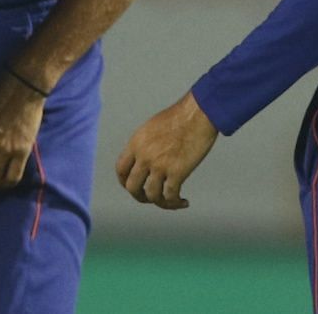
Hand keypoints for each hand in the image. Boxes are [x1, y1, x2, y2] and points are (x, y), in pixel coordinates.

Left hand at [115, 91, 218, 209]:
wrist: (197, 114)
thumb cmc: (179, 117)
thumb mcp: (151, 128)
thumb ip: (144, 145)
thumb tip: (145, 162)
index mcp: (136, 143)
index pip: (120, 169)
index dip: (125, 182)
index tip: (135, 187)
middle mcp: (144, 156)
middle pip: (132, 187)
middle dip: (140, 197)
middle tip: (151, 198)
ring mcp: (159, 165)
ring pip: (152, 196)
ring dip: (161, 203)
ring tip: (171, 201)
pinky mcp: (177, 172)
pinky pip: (170, 196)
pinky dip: (175, 203)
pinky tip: (183, 201)